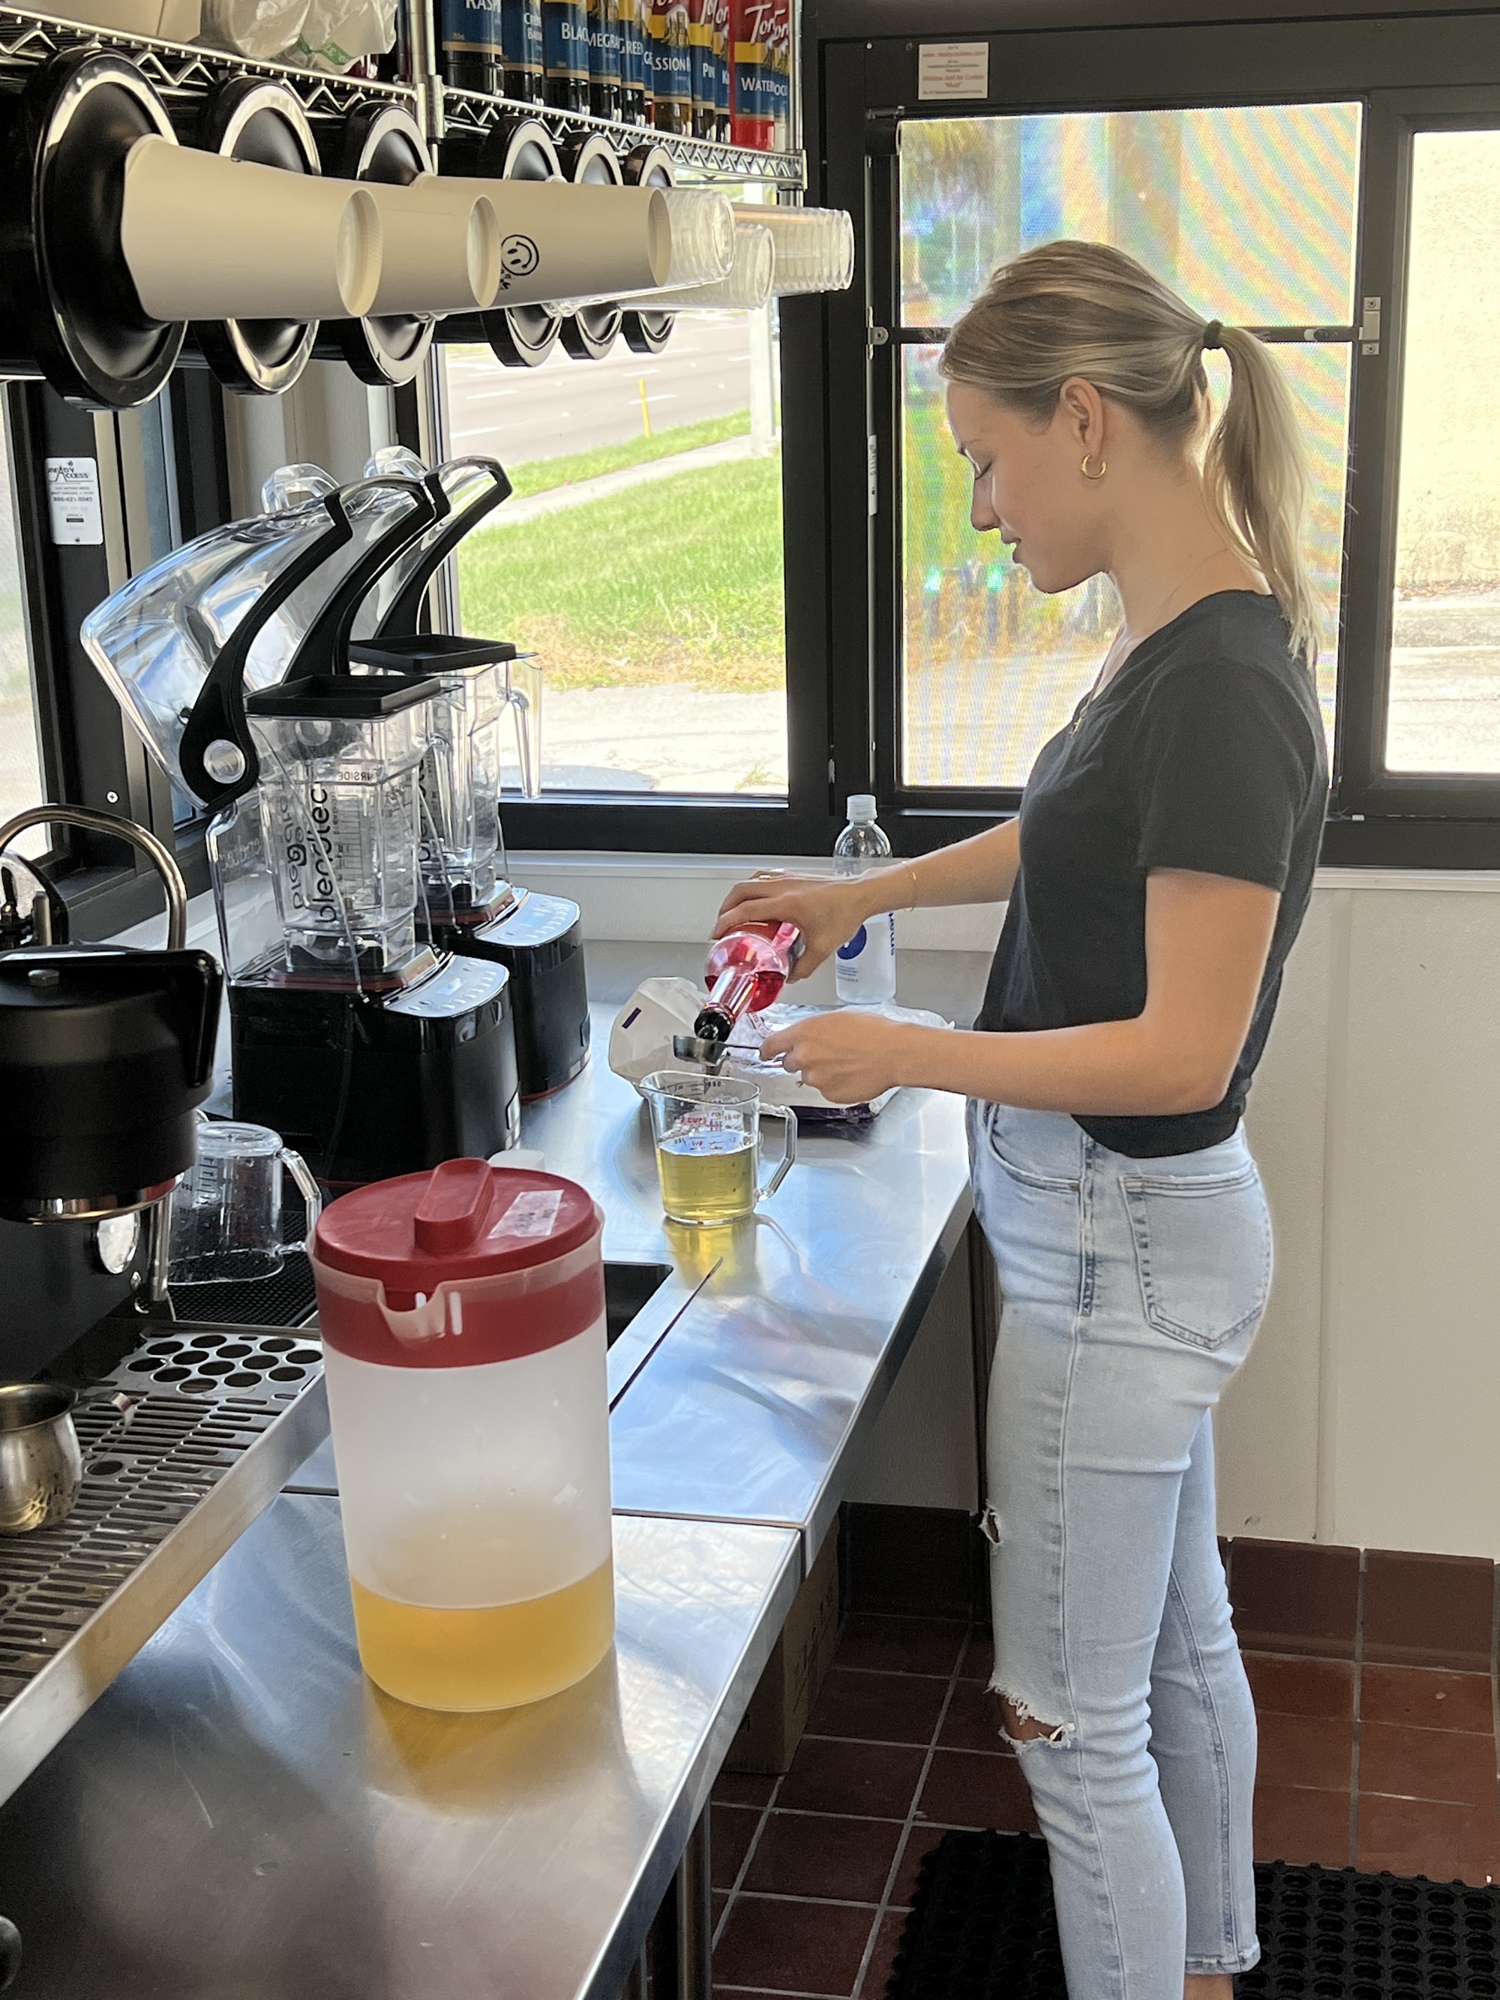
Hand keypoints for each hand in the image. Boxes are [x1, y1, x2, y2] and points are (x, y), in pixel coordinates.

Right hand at [714, 871, 871, 980]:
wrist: (861, 894)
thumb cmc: (846, 913)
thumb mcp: (822, 948)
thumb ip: (803, 967)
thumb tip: (790, 976)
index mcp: (786, 903)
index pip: (746, 910)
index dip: (726, 922)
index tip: (717, 933)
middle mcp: (783, 887)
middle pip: (740, 891)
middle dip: (725, 908)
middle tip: (721, 924)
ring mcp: (787, 878)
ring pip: (750, 881)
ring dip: (737, 896)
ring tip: (734, 911)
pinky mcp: (794, 876)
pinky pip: (764, 877)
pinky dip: (753, 887)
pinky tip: (757, 899)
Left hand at [760, 1011, 911, 1104]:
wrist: (894, 1053)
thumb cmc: (873, 1031)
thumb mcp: (837, 1018)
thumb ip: (814, 1031)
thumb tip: (807, 1038)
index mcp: (803, 1033)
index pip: (770, 1045)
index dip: (767, 1050)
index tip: (766, 1053)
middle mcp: (804, 1057)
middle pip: (788, 1064)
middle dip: (801, 1060)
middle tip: (824, 1055)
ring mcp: (816, 1079)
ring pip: (810, 1077)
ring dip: (821, 1073)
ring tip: (846, 1063)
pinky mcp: (829, 1095)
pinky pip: (826, 1090)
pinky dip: (834, 1085)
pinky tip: (851, 1074)